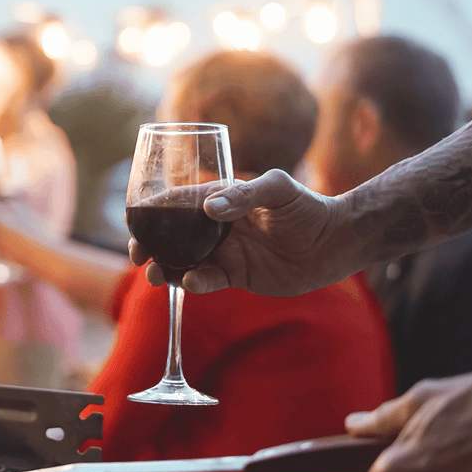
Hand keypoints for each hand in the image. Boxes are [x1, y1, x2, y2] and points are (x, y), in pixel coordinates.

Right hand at [130, 169, 355, 295]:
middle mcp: (216, 227)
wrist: (335, 242)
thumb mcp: (278, 189)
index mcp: (221, 200)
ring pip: (183, 262)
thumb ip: (244, 195)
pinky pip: (206, 281)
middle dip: (150, 246)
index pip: (178, 204)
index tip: (135, 224)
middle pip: (172, 236)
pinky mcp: (235, 276)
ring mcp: (224, 253)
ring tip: (155, 276)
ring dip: (165, 268)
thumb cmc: (308, 207)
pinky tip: (192, 281)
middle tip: (138, 256)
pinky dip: (195, 283)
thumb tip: (210, 208)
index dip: (153, 214)